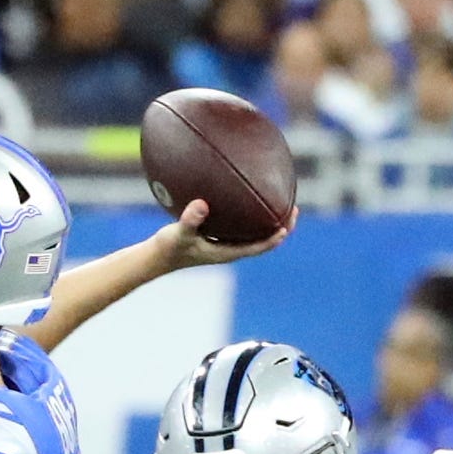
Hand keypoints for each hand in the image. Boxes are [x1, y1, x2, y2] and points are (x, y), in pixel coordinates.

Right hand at [148, 198, 296, 271]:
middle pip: (263, 240)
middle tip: (294, 209)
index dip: (275, 238)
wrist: (158, 257)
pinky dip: (248, 214)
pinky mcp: (217, 236)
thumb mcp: (178, 233)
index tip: (287, 226)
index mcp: (228, 252)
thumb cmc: (169, 248)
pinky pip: (240, 225)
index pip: (259, 247)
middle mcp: (230, 248)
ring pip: (254, 233)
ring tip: (280, 201)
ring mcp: (225, 243)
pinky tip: (246, 196)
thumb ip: (190, 220)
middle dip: (281, 226)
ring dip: (268, 221)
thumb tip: (202, 204)